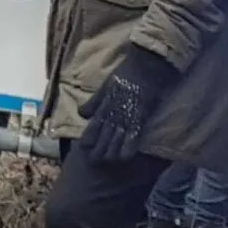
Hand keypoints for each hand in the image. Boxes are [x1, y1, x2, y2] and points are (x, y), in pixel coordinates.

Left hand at [78, 45, 178, 161]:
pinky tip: (124, 158)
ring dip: (110, 152)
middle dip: (97, 149)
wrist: (146, 65)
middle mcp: (113, 113)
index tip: (82, 149)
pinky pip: (133, 136)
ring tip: (106, 162)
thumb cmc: (125, 73)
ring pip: (116, 140)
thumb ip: (94, 101)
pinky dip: (128, 148)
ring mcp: (127, 116)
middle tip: (92, 161)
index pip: (92, 126)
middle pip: (103, 136)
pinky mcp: (141, 117)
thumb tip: (82, 115)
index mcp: (103, 104)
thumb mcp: (105, 85)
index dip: (88, 139)